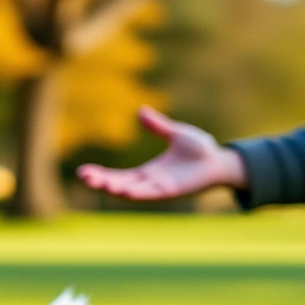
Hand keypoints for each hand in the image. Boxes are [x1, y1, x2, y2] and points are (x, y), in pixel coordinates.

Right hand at [77, 107, 245, 201]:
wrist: (220, 160)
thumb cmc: (200, 149)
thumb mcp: (176, 133)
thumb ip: (158, 126)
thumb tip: (140, 110)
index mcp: (148, 172)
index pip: (119, 176)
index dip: (101, 174)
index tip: (84, 171)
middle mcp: (150, 183)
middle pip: (120, 184)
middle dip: (102, 182)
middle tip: (84, 177)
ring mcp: (160, 188)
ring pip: (132, 191)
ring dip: (117, 188)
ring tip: (101, 184)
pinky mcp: (172, 191)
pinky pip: (151, 194)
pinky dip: (138, 193)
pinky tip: (125, 190)